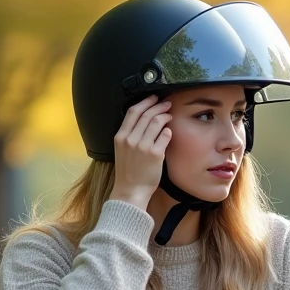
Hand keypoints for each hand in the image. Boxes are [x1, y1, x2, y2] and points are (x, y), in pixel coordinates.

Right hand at [109, 94, 171, 208]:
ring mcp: (143, 146)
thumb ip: (129, 135)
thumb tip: (144, 119)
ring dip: (165, 116)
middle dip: (158, 106)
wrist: (131, 191)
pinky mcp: (155, 154)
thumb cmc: (128, 172)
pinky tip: (169, 132)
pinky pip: (165, 135)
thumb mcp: (122, 150)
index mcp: (120, 137)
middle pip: (147, 114)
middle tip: (166, 104)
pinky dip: (168, 131)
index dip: (145, 102)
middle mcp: (130, 139)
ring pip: (157, 122)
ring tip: (169, 116)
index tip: (153, 98)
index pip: (133, 112)